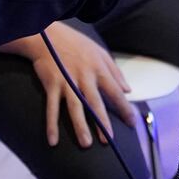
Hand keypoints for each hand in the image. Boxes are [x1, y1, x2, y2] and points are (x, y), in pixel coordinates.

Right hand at [26, 22, 133, 147]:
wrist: (47, 35)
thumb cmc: (76, 44)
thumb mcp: (100, 52)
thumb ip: (115, 72)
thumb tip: (128, 89)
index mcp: (98, 68)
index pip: (114, 91)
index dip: (124, 107)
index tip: (132, 122)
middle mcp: (84, 76)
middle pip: (95, 102)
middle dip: (102, 122)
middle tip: (109, 140)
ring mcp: (67, 81)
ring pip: (75, 107)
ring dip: (80, 126)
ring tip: (86, 143)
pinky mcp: (52, 84)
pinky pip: (52, 107)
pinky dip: (51, 124)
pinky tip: (53, 140)